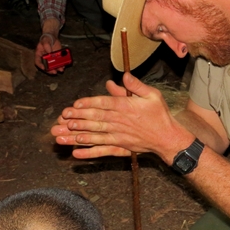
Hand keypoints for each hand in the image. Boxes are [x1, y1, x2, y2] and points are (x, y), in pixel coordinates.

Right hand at [35, 18, 62, 73]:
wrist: (52, 38)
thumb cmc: (46, 39)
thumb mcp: (45, 41)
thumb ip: (46, 45)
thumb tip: (49, 52)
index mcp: (39, 55)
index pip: (37, 62)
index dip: (40, 65)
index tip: (43, 68)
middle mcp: (44, 59)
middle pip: (46, 67)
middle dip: (50, 70)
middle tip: (54, 72)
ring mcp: (50, 60)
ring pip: (52, 67)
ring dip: (57, 69)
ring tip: (60, 70)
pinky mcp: (56, 59)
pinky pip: (58, 63)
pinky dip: (61, 65)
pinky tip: (63, 66)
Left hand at [52, 73, 191, 161]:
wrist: (168, 138)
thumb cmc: (160, 115)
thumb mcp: (152, 95)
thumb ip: (136, 86)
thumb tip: (123, 76)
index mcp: (125, 107)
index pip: (103, 104)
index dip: (88, 104)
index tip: (75, 104)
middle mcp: (119, 122)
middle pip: (95, 119)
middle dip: (77, 119)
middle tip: (62, 118)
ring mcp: (118, 136)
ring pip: (94, 135)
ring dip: (77, 135)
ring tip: (61, 135)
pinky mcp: (119, 147)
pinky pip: (102, 151)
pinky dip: (88, 153)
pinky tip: (75, 153)